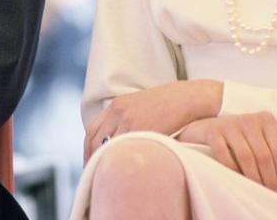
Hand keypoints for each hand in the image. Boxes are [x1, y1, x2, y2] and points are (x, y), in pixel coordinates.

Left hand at [84, 80, 221, 162]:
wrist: (189, 98)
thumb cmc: (170, 105)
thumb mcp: (141, 106)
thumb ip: (127, 120)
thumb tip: (118, 143)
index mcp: (117, 104)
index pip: (91, 130)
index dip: (87, 149)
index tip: (88, 162)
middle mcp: (119, 111)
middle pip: (96, 140)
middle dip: (92, 159)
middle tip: (93, 175)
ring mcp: (129, 121)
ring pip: (108, 147)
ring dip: (106, 163)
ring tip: (107, 178)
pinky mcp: (142, 130)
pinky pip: (125, 149)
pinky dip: (122, 162)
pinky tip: (123, 172)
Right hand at [178, 112, 276, 196]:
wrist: (207, 124)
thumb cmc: (240, 135)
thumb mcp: (263, 137)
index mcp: (266, 120)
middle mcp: (249, 119)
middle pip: (264, 155)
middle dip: (270, 179)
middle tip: (273, 194)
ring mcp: (230, 124)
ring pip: (246, 156)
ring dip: (254, 177)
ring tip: (258, 190)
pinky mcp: (213, 131)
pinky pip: (224, 154)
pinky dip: (232, 169)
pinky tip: (238, 179)